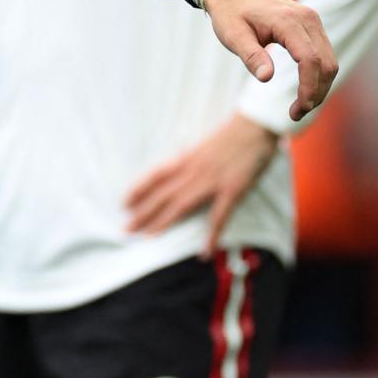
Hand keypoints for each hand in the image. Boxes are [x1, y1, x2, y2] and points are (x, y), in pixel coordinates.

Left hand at [124, 114, 278, 254]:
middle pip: (163, 195)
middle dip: (143, 212)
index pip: (155, 176)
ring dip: (163, 222)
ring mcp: (212, 181)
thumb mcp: (202, 145)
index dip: (138, 190)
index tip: (123, 203)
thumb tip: (176, 167)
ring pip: (181, 205)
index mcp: (186, 158)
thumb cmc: (230, 135)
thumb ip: (189, 159)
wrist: (254, 126)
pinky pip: (219, 216)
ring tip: (148, 236)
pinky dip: (211, 235)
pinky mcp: (232, 190)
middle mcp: (193, 170)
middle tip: (127, 228)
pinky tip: (204, 251)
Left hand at [202, 0, 336, 120]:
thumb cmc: (229, 13)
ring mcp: (312, 20)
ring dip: (320, 86)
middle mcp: (307, 18)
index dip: (308, 88)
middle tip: (296, 114)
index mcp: (288, 20)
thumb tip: (267, 78)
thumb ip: (251, 55)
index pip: (310, 60)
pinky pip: (324, 54)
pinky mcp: (312, 25)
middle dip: (316, 92)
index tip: (298, 109)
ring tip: (300, 107)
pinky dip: (318, 74)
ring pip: (329, 60)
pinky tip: (304, 90)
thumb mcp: (232, 35)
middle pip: (326, 63)